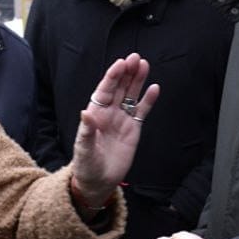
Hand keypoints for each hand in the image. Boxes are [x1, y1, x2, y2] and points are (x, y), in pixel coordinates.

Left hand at [69, 53, 160, 204]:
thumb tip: (85, 113)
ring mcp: (122, 119)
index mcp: (95, 113)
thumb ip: (86, 131)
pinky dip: (148, 100)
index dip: (112, 76)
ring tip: (144, 65)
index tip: (121, 64)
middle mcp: (109, 113)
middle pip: (119, 88)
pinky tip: (154, 88)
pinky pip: (141, 111)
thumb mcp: (83, 149)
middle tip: (135, 57)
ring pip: (131, 95)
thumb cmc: (86, 164)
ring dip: (137, 81)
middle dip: (127, 73)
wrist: (98, 181)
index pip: (104, 90)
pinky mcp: (133, 129)